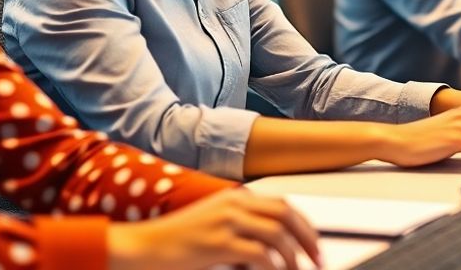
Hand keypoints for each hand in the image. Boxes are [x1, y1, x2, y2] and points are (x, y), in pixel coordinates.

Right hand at [108, 188, 319, 269]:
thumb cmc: (176, 240)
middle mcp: (233, 204)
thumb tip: (272, 244)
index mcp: (234, 197)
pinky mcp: (218, 243)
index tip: (313, 243)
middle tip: (317, 258)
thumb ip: (241, 226)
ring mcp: (226, 222)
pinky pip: (259, 255)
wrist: (143, 246)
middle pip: (285, 214)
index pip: (281, 204)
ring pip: (277, 234)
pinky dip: (274, 267)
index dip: (303, 224)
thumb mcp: (213, 224)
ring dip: (294, 256)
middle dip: (307, 237)